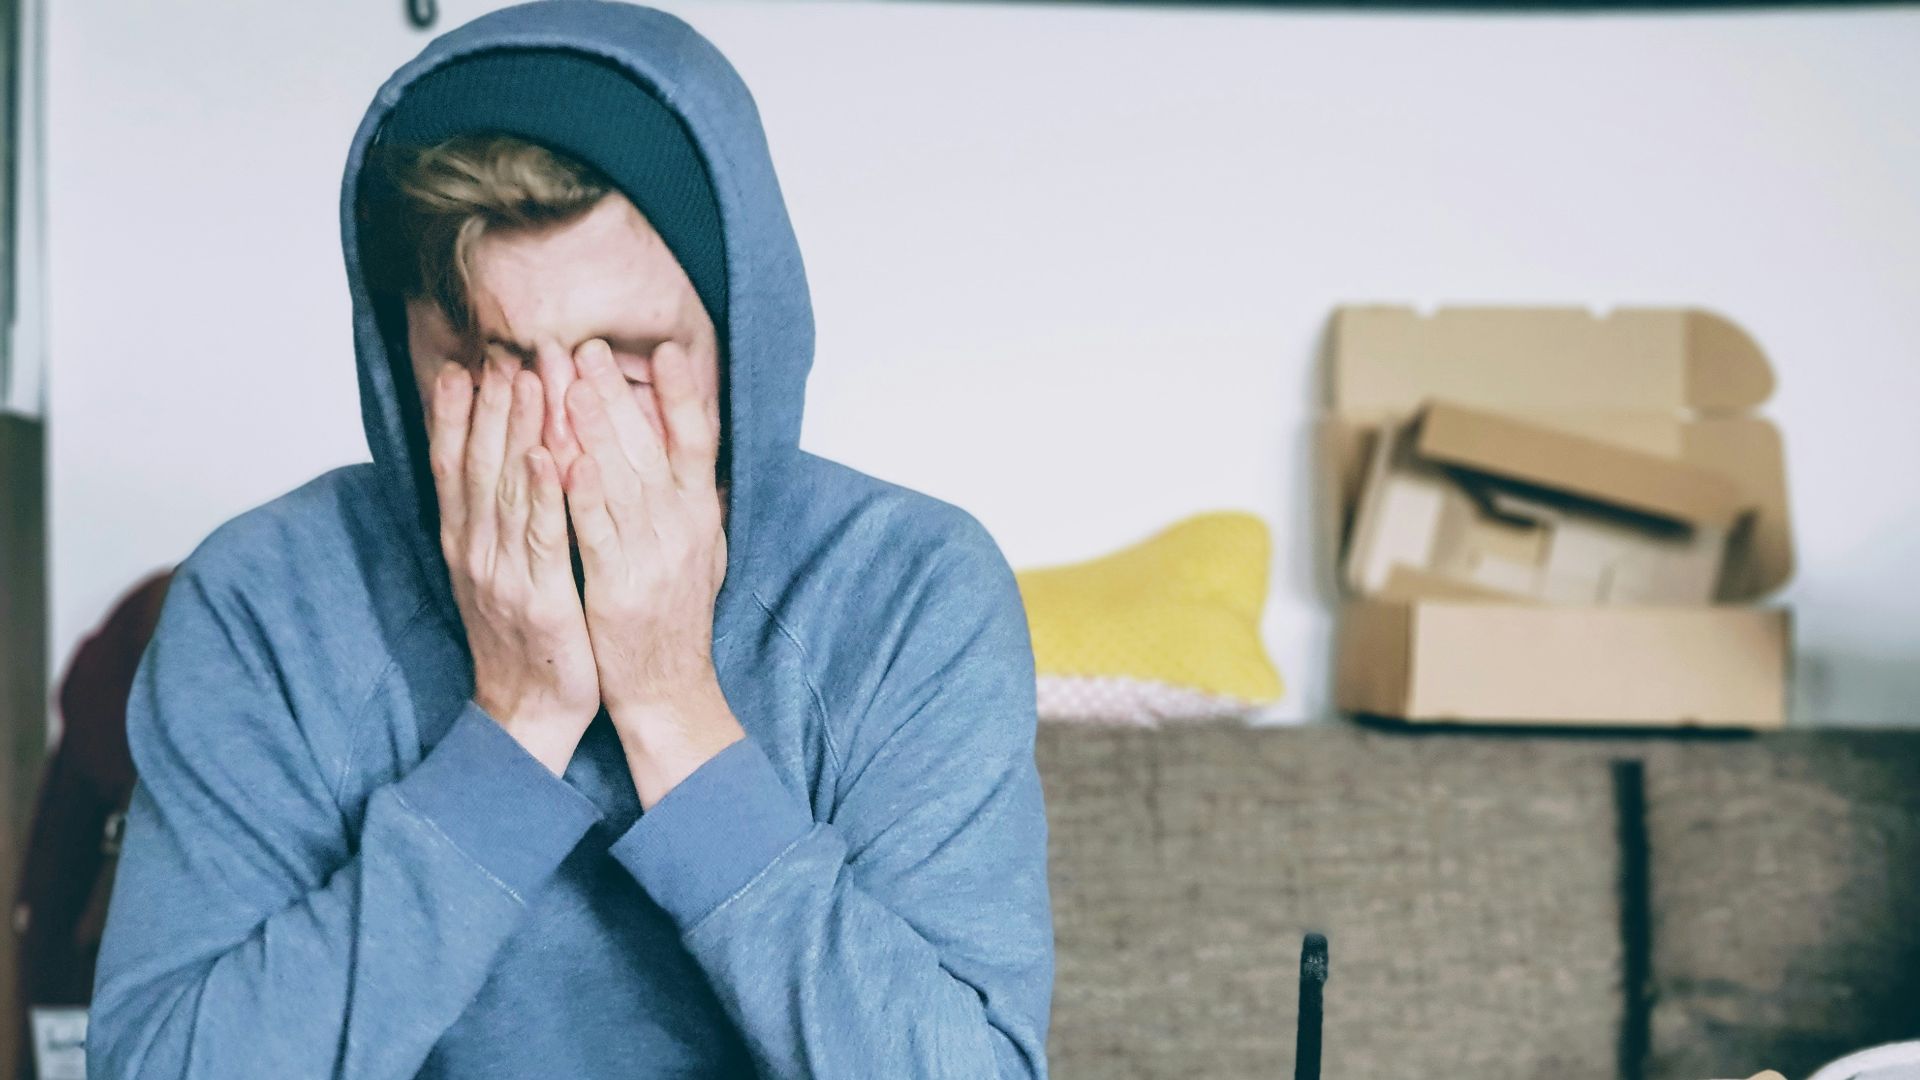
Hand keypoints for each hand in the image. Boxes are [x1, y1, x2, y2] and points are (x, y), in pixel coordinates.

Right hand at [429, 356, 600, 774]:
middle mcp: (475, 551)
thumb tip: (496, 464)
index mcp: (465, 543)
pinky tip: (548, 455)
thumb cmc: (523, 638)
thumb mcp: (496, 572)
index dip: (456, 414)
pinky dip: (542, 494)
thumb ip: (493, 520)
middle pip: (478, 464)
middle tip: (503, 350)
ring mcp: (503, 573)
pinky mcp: (540, 597)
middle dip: (490, 404)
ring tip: (527, 378)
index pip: (454, 465)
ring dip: (516, 430)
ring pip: (507, 489)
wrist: (527, 712)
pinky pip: (542, 537)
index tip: (464, 363)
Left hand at [560, 337, 737, 778]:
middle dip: (615, 393)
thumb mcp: (701, 550)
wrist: (668, 690)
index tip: (665, 349)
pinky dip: (581, 493)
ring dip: (594, 428)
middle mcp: (683, 529)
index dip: (683, 393)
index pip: (698, 440)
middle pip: (650, 446)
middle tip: (585, 346)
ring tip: (567, 379)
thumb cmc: (673, 618)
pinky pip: (597, 532)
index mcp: (701, 515)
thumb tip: (690, 446)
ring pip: (621, 479)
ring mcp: (653, 557)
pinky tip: (561, 457)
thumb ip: (692, 499)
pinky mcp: (619, 587)